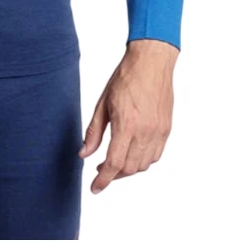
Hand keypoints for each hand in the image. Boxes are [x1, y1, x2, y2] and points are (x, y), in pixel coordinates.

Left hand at [78, 38, 177, 192]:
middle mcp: (145, 132)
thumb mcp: (103, 103)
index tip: (95, 188)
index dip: (103, 179)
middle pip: (129, 169)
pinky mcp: (166, 129)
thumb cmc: (125, 78)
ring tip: (115, 162)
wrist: (151, 62)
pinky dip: (143, 160)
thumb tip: (84, 153)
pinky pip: (155, 155)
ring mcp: (158, 132)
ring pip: (143, 165)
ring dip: (128, 169)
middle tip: (101, 171)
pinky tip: (132, 153)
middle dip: (113, 175)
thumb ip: (94, 131)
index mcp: (127, 125)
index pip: (114, 163)